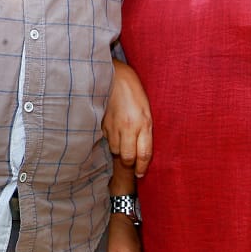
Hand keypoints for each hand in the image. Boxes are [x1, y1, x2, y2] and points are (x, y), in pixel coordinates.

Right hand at [104, 60, 152, 177]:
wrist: (115, 77)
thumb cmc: (135, 92)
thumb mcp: (147, 111)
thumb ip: (146, 130)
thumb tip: (143, 149)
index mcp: (143, 124)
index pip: (144, 154)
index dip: (142, 168)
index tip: (141, 174)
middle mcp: (128, 128)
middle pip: (127, 157)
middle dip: (130, 163)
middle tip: (132, 164)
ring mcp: (113, 126)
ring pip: (115, 150)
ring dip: (119, 152)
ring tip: (123, 147)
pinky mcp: (103, 123)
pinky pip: (106, 139)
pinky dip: (111, 140)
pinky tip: (114, 134)